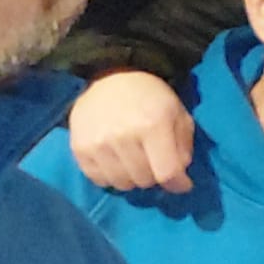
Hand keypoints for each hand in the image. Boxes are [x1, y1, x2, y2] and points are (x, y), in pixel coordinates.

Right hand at [69, 70, 194, 192]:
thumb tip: (178, 179)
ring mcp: (97, 144)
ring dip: (133, 178)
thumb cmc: (151, 98)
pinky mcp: (79, 149)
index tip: (182, 183)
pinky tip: (117, 160)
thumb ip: (183, 147)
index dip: (178, 183)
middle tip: (154, 162)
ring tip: (135, 160)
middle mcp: (123, 136)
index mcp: (152, 125)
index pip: (166, 172)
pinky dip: (112, 176)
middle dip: (155, 175)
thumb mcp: (178, 114)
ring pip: (122, 184)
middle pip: (144, 180)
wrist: (112, 79)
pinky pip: (99, 180)